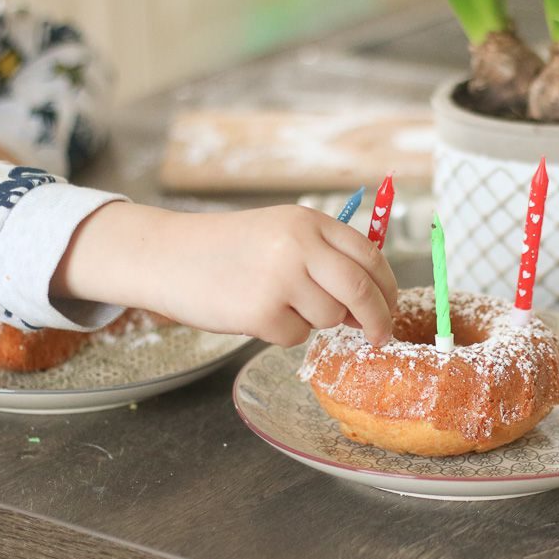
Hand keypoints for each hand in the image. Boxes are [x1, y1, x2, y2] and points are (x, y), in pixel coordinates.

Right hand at [51, 204, 397, 346]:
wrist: (168, 255)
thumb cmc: (228, 248)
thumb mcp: (281, 233)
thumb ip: (324, 258)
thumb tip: (369, 305)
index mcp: (309, 222)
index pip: (370, 256)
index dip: (388, 287)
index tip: (390, 306)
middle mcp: (299, 245)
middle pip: (362, 290)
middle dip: (378, 318)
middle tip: (379, 335)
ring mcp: (280, 278)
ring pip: (330, 318)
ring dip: (316, 322)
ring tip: (281, 304)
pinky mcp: (260, 312)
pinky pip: (296, 337)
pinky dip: (284, 334)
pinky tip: (256, 312)